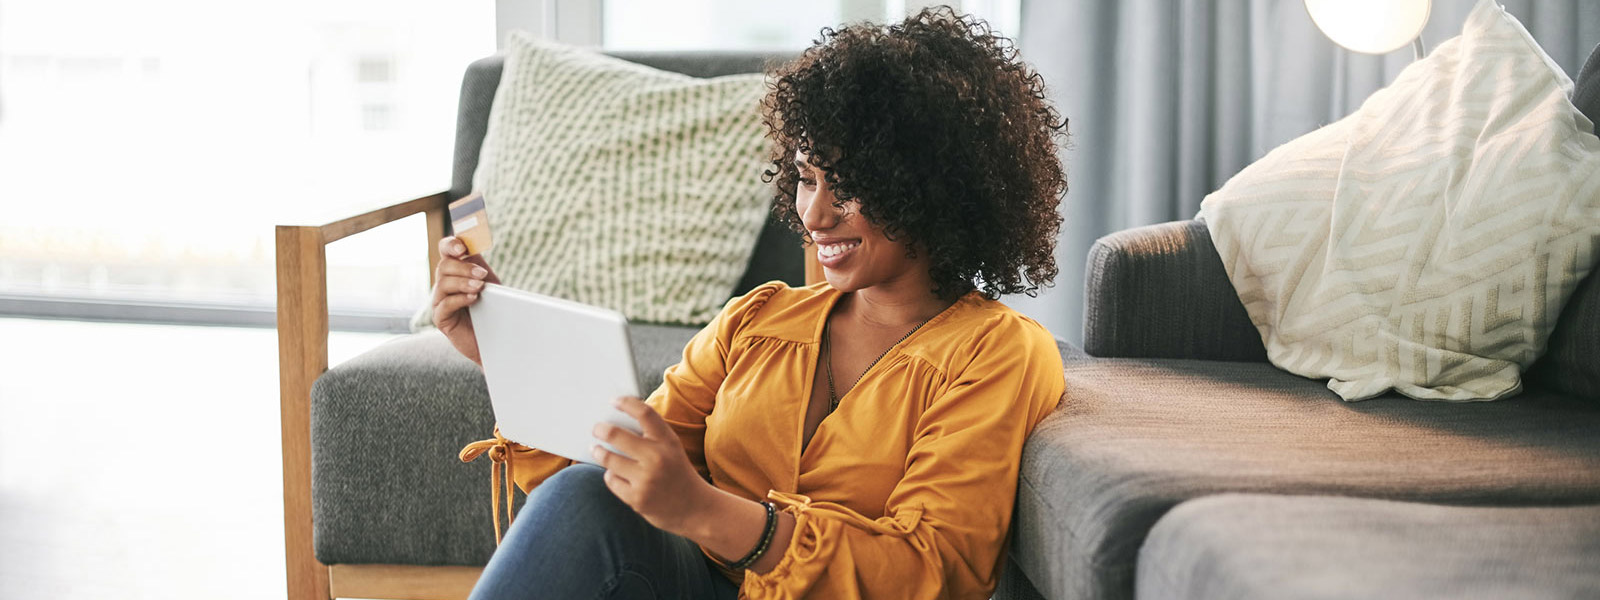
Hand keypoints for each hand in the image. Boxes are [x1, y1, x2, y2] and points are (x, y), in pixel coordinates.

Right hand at [431, 236, 500, 364]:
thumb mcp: (487, 282)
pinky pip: (444, 305)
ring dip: (463, 282)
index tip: (462, 248)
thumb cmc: (491, 309)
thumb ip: (478, 264)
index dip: (451, 245)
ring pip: (443, 284)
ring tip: (479, 287)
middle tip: (482, 275)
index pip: (445, 250)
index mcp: (455, 270)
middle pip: (444, 266)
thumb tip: (474, 244)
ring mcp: (439, 301)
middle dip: (464, 268)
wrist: (495, 339)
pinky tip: (473, 299)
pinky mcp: (440, 318)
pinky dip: (459, 299)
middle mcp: (444, 283)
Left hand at [591, 397, 712, 534]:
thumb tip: (615, 424)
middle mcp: (657, 458)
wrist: (696, 509)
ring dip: (599, 452)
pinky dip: (611, 475)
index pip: (644, 413)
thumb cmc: (677, 473)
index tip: (613, 401)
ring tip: (596, 449)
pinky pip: (611, 480)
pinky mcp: (637, 499)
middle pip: (616, 434)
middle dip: (600, 429)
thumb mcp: (671, 449)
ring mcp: (646, 480)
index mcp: (668, 442)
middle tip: (595, 428)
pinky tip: (615, 474)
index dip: (626, 403)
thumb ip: (650, 437)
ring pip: (609, 459)